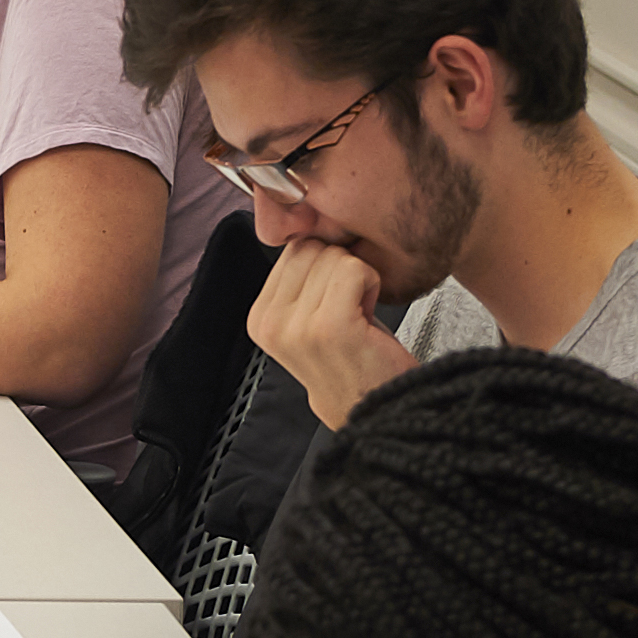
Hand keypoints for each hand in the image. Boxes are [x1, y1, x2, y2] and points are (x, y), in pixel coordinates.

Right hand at [249, 240, 419, 428]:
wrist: (377, 409)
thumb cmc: (353, 362)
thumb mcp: (306, 320)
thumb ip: (297, 280)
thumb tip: (307, 228)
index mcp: (259, 317)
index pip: (292, 249)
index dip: (323, 267)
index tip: (332, 303)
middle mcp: (271, 323)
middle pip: (311, 248)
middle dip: (339, 269)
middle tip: (348, 309)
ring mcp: (298, 327)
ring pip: (335, 256)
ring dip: (358, 280)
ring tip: (357, 315)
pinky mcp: (330, 327)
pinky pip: (354, 269)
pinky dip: (371, 285)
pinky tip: (368, 314)